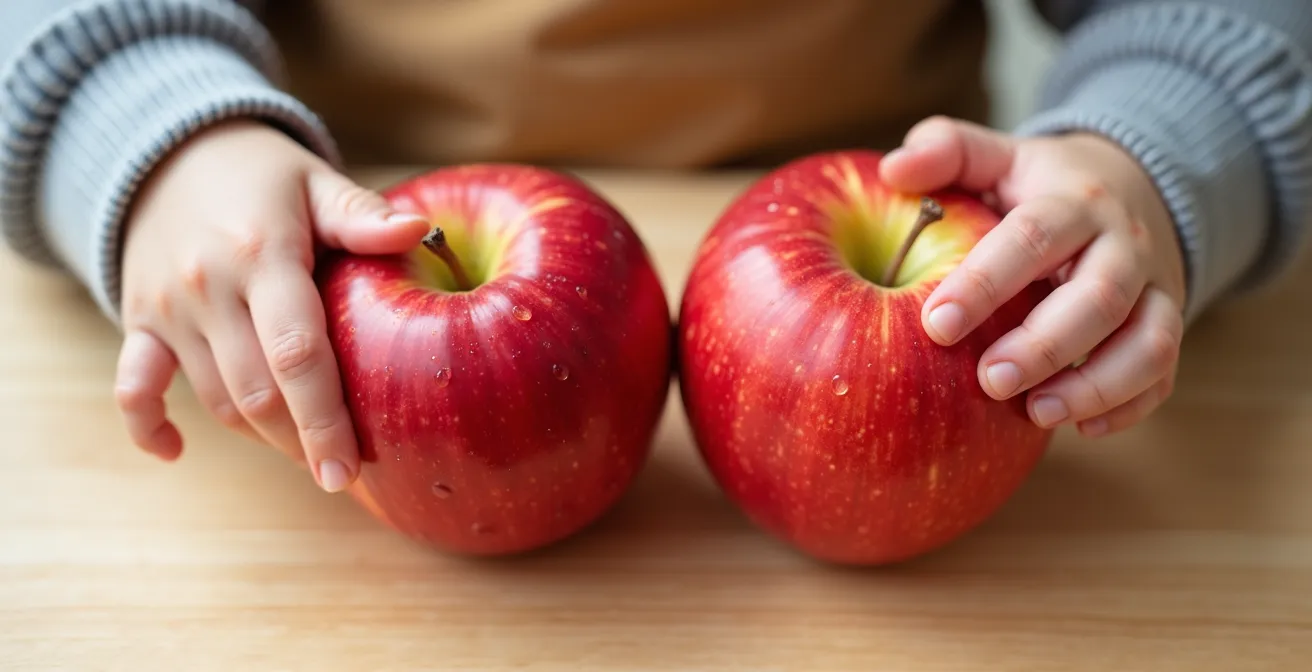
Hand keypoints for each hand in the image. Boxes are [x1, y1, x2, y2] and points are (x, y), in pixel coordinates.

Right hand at [113, 120, 429, 490]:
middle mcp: (210, 287)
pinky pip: (132, 386)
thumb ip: (363, 215)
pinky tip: (176, 452)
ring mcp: (168, 308)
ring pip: (214, 398)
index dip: (324, 419)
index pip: (298, 353)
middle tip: (340, 471)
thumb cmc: (264, 176)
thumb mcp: (316, 182)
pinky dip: (149, 425)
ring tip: (304, 450)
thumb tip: (420, 231)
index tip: (348, 469)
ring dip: (259, 434)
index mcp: (263, 255)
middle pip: (257, 392)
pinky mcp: (138, 320)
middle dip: (300, 443)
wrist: (166, 150)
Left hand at [880, 116, 1187, 437]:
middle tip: (989, 380)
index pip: (1034, 237)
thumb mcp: (999, 156)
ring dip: (1097, 385)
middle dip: (1044, 345)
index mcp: (1073, 201)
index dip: (986, 281)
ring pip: (1149, 341)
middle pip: (1099, 298)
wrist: (1137, 185)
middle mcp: (1123, 245)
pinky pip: (1163, 373)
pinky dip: (1128, 406)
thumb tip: (893, 171)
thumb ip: (947, 151)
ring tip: (1037, 414)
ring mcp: (1155, 288)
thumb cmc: (1041, 185)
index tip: (937, 323)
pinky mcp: (1167, 325)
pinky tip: (1078, 429)